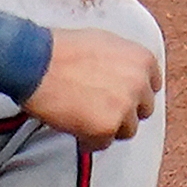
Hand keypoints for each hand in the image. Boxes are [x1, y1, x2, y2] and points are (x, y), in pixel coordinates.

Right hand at [20, 27, 160, 150]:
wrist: (34, 62)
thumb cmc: (60, 50)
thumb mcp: (103, 41)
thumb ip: (122, 60)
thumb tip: (126, 74)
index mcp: (142, 59)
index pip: (152, 86)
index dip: (133, 94)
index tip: (120, 97)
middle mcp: (139, 82)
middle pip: (142, 110)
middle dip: (123, 111)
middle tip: (100, 110)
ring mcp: (125, 106)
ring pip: (127, 130)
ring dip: (108, 128)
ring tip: (85, 119)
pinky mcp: (108, 126)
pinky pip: (104, 144)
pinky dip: (90, 141)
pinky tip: (76, 131)